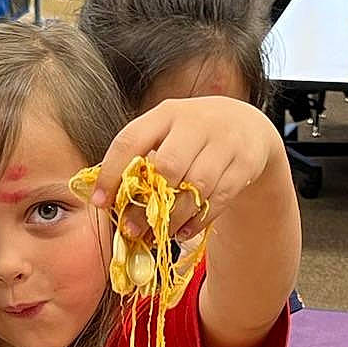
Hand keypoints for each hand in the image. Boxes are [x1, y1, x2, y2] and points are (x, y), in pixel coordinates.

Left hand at [92, 97, 284, 238]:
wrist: (246, 126)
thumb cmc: (193, 136)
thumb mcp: (167, 135)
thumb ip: (140, 159)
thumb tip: (105, 199)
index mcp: (165, 114)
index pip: (131, 140)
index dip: (112, 172)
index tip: (100, 202)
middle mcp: (195, 123)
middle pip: (168, 165)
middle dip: (148, 203)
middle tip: (133, 229)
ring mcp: (224, 142)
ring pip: (195, 186)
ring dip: (174, 217)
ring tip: (161, 233)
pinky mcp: (245, 163)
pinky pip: (218, 199)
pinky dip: (197, 221)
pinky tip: (183, 231)